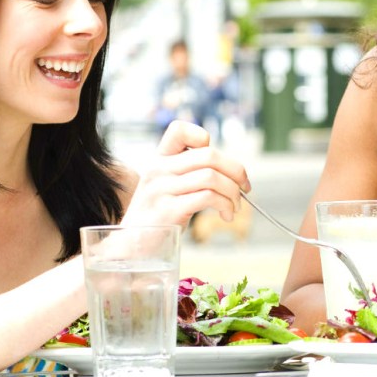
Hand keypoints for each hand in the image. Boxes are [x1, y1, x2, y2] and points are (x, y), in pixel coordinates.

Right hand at [122, 121, 250, 226]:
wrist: (132, 247)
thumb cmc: (158, 217)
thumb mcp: (167, 186)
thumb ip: (188, 172)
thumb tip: (232, 171)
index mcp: (158, 159)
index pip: (179, 130)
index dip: (203, 138)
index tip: (217, 162)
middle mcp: (157, 170)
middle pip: (208, 155)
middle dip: (235, 171)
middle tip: (244, 188)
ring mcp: (161, 189)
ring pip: (211, 177)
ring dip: (232, 192)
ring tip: (234, 206)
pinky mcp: (168, 210)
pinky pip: (208, 197)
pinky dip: (225, 205)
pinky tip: (226, 215)